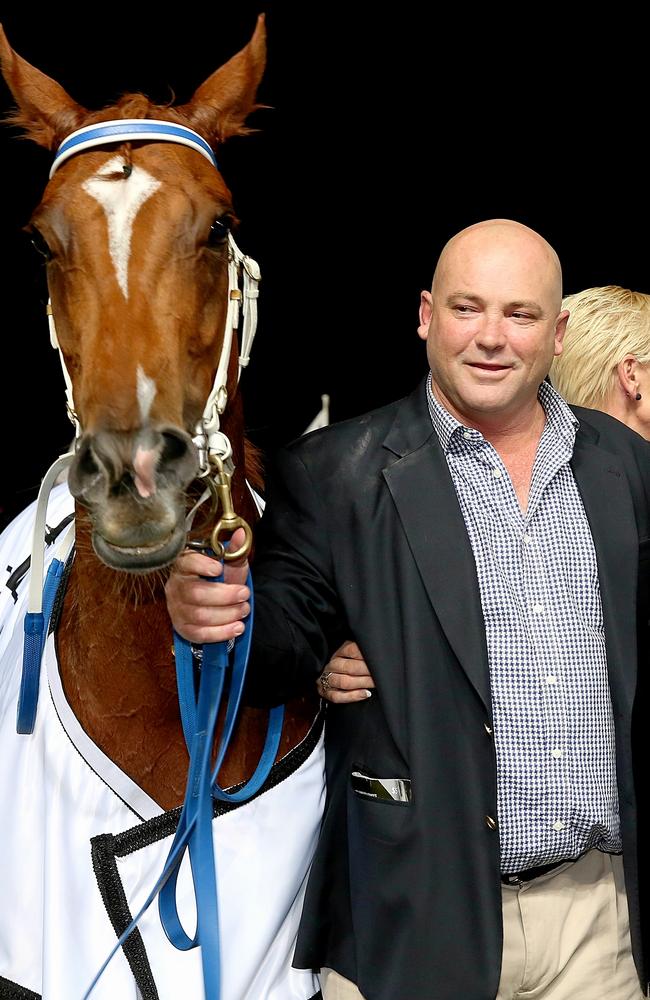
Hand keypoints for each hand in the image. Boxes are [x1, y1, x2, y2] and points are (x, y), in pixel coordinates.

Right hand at [165, 528, 250, 643]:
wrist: (218, 602)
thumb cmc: (221, 580)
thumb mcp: (230, 564)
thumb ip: (235, 550)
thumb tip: (241, 534)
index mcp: (185, 566)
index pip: (186, 563)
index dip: (201, 565)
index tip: (219, 568)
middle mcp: (176, 587)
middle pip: (196, 593)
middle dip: (225, 596)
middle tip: (245, 594)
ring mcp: (177, 609)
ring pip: (199, 615)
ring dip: (227, 614)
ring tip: (244, 610)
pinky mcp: (183, 628)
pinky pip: (200, 633)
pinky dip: (221, 632)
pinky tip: (236, 627)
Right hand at [317, 640, 375, 702]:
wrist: (337, 676)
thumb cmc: (353, 666)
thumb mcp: (357, 655)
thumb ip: (364, 653)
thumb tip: (378, 653)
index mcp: (340, 652)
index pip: (352, 650)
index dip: (366, 655)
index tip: (379, 660)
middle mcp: (333, 664)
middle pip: (349, 667)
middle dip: (367, 671)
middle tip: (381, 673)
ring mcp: (327, 679)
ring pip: (344, 682)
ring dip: (362, 683)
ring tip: (376, 684)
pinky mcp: (326, 693)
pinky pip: (337, 697)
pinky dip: (353, 696)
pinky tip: (366, 694)